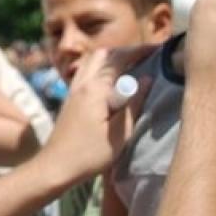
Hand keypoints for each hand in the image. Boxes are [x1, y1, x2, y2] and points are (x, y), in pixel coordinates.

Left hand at [40, 48, 149, 183]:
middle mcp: (82, 83)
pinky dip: (102, 68)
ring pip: (93, 62)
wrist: (55, 166)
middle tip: (146, 56)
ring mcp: (73, 90)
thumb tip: (147, 78)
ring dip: (112, 58)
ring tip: (132, 65)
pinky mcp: (70, 98)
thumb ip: (134, 103)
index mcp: (95, 88)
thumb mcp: (120, 133)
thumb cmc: (90, 154)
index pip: (119, 58)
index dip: (140, 51)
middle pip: (103, 54)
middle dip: (125, 51)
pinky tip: (112, 81)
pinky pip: (87, 72)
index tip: (160, 49)